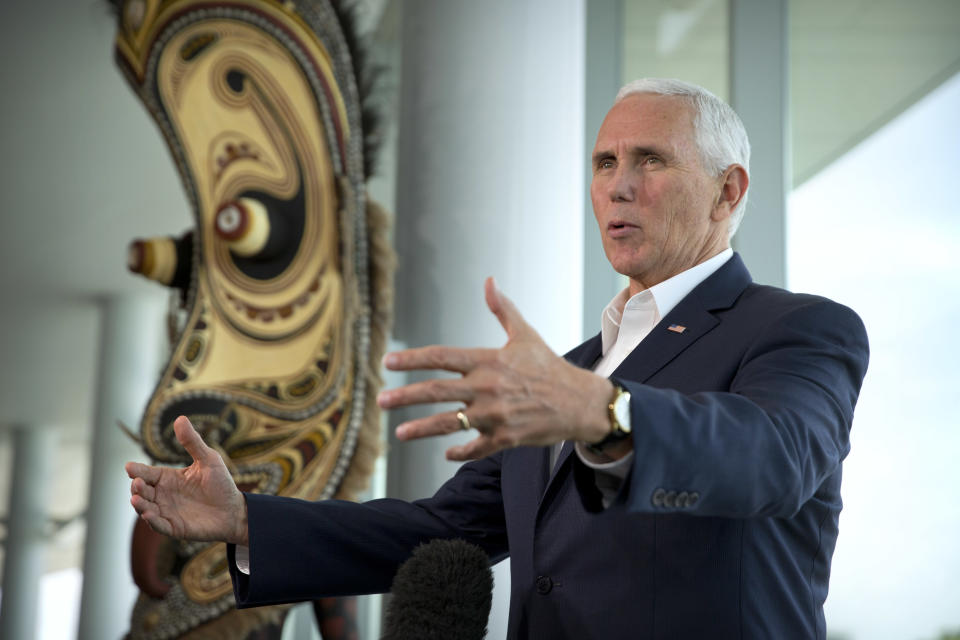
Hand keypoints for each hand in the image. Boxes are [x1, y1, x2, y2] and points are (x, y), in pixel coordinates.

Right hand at [125, 416, 248, 544]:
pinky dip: (152, 521)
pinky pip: (159, 525)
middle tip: (138, 483)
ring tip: (136, 498)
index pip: (147, 473)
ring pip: (145, 508)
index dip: (137, 470)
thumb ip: (193, 442)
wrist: (234, 510)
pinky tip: (148, 514)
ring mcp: (167, 512)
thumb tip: (180, 418)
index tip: (129, 467)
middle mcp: (163, 495)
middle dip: (137, 487)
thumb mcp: (208, 459)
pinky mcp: (175, 528)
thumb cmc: (220, 484)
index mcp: (168, 478)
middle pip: (142, 491)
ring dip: (139, 505)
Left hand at [377, 278, 615, 460]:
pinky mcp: (505, 438)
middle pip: (437, 391)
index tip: (388, 361)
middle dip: (405, 396)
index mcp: (488, 360)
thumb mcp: (525, 335)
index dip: (412, 358)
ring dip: (421, 429)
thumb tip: (488, 281)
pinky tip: (446, 452)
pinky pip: (475, 448)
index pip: (442, 356)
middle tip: (381, 400)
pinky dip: (459, 451)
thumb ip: (502, 309)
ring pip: (449, 423)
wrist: (580, 402)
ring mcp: (495, 416)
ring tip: (398, 434)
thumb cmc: (549, 366)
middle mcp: (487, 388)